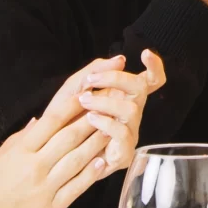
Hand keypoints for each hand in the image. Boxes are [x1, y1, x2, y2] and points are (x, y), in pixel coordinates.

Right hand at [0, 110, 116, 207]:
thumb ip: (19, 140)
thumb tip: (39, 121)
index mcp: (19, 152)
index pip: (51, 121)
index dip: (72, 105)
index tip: (87, 93)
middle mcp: (34, 166)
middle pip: (68, 137)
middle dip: (91, 120)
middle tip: (108, 107)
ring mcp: (44, 188)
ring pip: (77, 160)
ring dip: (96, 144)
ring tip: (111, 130)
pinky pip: (76, 188)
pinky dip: (91, 174)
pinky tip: (102, 162)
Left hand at [50, 50, 161, 170]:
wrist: (53, 151)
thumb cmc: (66, 117)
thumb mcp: (76, 88)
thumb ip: (96, 70)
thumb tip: (121, 59)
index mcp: (125, 97)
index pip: (150, 81)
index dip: (155, 67)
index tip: (145, 53)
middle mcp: (131, 114)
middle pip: (141, 88)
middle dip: (116, 78)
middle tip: (90, 80)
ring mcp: (129, 133)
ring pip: (132, 110)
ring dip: (105, 101)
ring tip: (84, 101)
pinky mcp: (123, 154)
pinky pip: (123, 134)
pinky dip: (106, 122)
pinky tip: (90, 119)